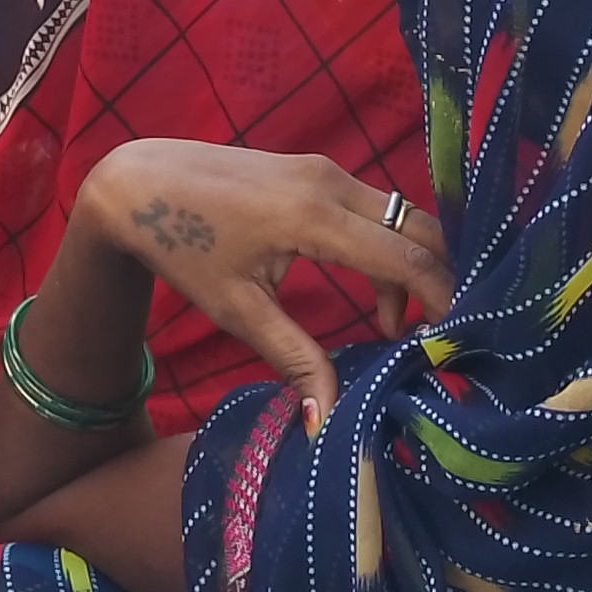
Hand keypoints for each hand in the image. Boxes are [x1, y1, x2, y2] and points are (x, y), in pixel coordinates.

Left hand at [76, 138, 450, 429]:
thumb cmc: (182, 245)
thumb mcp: (236, 308)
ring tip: (397, 329)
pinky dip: (387, 251)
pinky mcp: (315, 171)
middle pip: (418, 230)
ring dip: (412, 270)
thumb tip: (329, 420)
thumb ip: (294, 358)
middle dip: (440, 283)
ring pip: (399, 219)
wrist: (137, 183)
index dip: (442, 301)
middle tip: (442, 338)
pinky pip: (373, 210)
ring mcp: (323, 170)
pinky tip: (375, 298)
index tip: (455, 346)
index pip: (407, 257)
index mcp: (312, 215)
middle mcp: (328, 182)